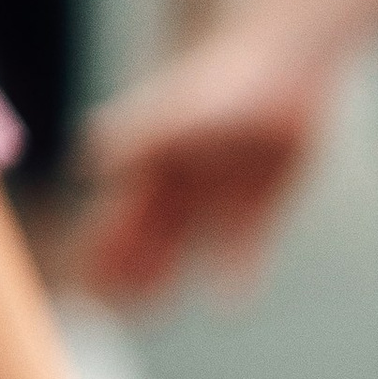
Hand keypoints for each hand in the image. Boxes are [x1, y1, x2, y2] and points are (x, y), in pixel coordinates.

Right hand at [79, 26, 327, 301]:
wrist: (289, 68)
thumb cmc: (227, 82)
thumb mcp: (177, 113)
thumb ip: (136, 138)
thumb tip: (88, 161)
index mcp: (157, 161)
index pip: (121, 215)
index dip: (104, 250)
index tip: (89, 285)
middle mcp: (186, 179)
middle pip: (151, 234)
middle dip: (131, 268)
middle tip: (115, 310)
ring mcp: (223, 190)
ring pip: (189, 242)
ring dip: (169, 272)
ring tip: (154, 310)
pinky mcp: (264, 199)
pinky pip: (246, 244)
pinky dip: (236, 272)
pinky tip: (231, 304)